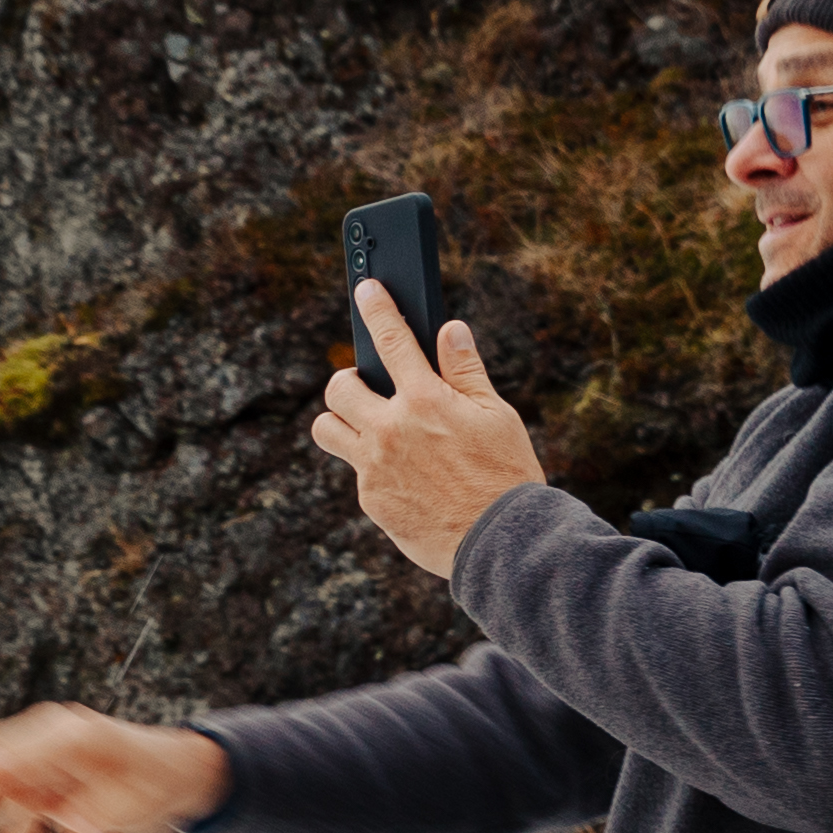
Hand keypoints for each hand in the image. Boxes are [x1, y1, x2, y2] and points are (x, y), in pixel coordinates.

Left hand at [313, 285, 542, 578]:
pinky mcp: (370, 499)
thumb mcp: (496, 415)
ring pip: (327, 429)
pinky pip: (355, 470)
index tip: (367, 289)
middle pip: (338, 387)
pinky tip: (404, 474)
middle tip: (370, 387)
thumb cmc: (505, 475)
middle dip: (350, 380)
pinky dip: (373, 465)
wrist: (500, 542)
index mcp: (425, 400)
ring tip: (371, 426)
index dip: (376, 307)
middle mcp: (389, 429)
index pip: (391, 338)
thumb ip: (466, 371)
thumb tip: (450, 331)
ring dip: (342, 421)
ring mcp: (374, 466)